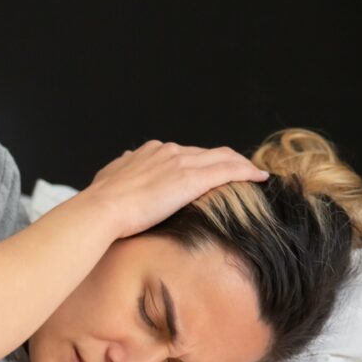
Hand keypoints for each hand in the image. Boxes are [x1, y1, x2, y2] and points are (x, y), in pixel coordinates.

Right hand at [84, 140, 268, 238]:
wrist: (102, 209)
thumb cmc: (102, 201)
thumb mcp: (110, 177)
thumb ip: (122, 168)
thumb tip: (125, 159)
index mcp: (151, 152)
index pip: (184, 154)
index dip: (201, 162)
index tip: (210, 171)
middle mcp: (169, 152)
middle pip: (207, 153)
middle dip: (226, 160)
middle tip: (242, 171)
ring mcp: (181, 163)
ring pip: (222, 157)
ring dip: (241, 164)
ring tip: (254, 174)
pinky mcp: (191, 179)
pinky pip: (229, 170)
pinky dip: (247, 171)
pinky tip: (259, 177)